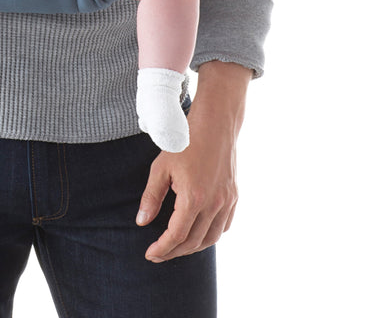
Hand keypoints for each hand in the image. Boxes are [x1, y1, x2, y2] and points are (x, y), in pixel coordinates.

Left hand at [136, 62, 248, 260]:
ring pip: (211, 238)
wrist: (215, 123)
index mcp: (194, 197)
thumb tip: (142, 222)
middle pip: (194, 242)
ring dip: (193, 247)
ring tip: (176, 247)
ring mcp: (226, 201)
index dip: (162, 248)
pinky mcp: (233, 196)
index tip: (150, 254)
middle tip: (159, 253)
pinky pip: (224, 226)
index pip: (176, 236)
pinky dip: (210, 235)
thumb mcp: (161, 167)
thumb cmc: (185, 141)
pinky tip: (198, 232)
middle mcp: (213, 204)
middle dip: (174, 251)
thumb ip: (151, 197)